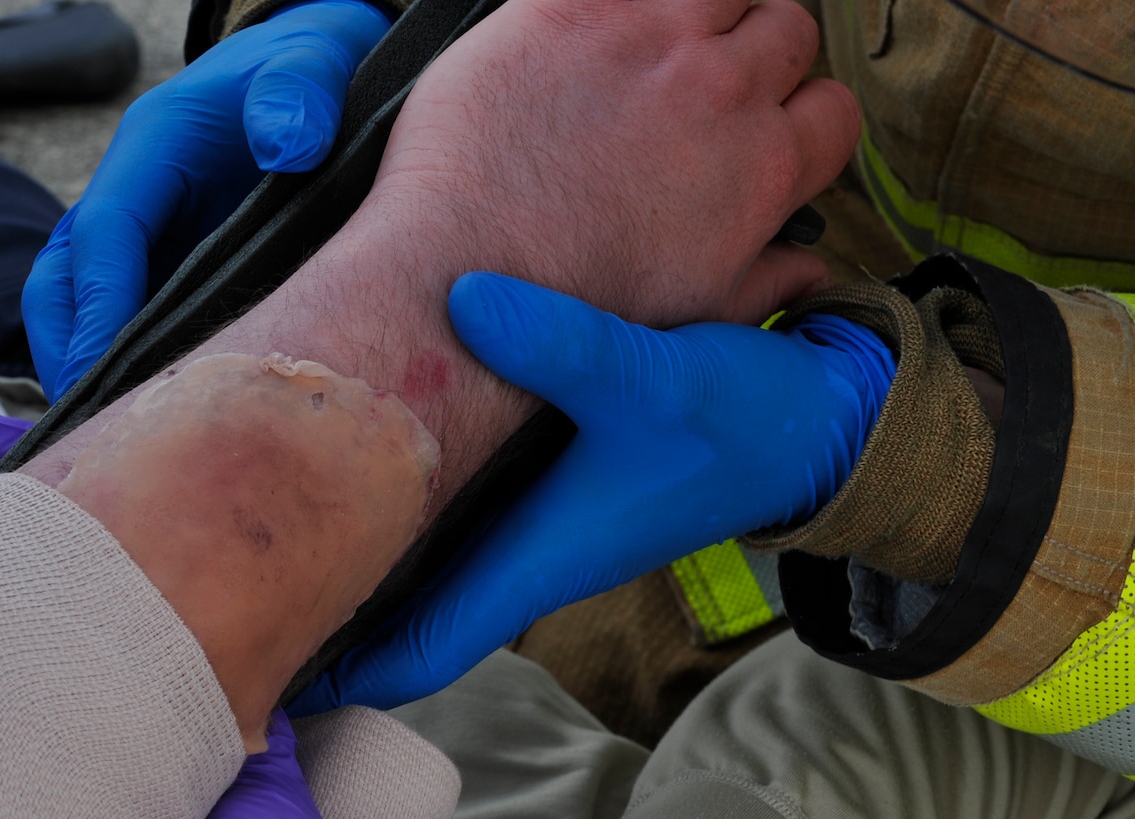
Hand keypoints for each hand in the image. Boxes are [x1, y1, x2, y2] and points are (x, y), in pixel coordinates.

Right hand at [23, 0, 389, 398]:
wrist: (316, 76)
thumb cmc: (308, 70)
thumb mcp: (311, 62)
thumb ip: (299, 91)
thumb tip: (290, 143)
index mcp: (151, 149)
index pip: (104, 234)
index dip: (99, 305)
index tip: (104, 370)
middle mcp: (129, 198)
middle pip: (62, 283)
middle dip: (67, 354)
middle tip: (96, 430)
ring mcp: (140, 240)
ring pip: (78, 312)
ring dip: (84, 372)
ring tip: (114, 443)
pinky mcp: (161, 272)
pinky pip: (122, 327)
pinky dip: (122, 374)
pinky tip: (158, 427)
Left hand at [298, 273, 892, 711]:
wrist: (811, 422)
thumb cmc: (738, 419)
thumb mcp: (654, 374)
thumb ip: (565, 343)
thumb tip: (466, 300)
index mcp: (532, 561)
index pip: (416, 649)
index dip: (340, 675)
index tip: (260, 683)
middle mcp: (518, 558)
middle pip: (396, 622)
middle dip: (320, 626)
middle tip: (225, 609)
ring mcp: (526, 530)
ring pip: (416, 576)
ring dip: (351, 572)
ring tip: (260, 547)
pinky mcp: (537, 492)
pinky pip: (443, 529)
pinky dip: (393, 522)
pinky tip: (349, 480)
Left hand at [367, 0, 859, 331]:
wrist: (461, 281)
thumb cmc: (564, 308)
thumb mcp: (692, 313)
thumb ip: (763, 278)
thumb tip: (807, 270)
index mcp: (762, 165)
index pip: (832, 108)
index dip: (795, 114)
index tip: (755, 123)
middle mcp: (720, 90)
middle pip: (785, 29)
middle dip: (751, 52)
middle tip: (694, 82)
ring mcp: (648, 37)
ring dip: (693, 13)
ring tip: (645, 51)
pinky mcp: (569, 8)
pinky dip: (608, 7)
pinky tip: (586, 33)